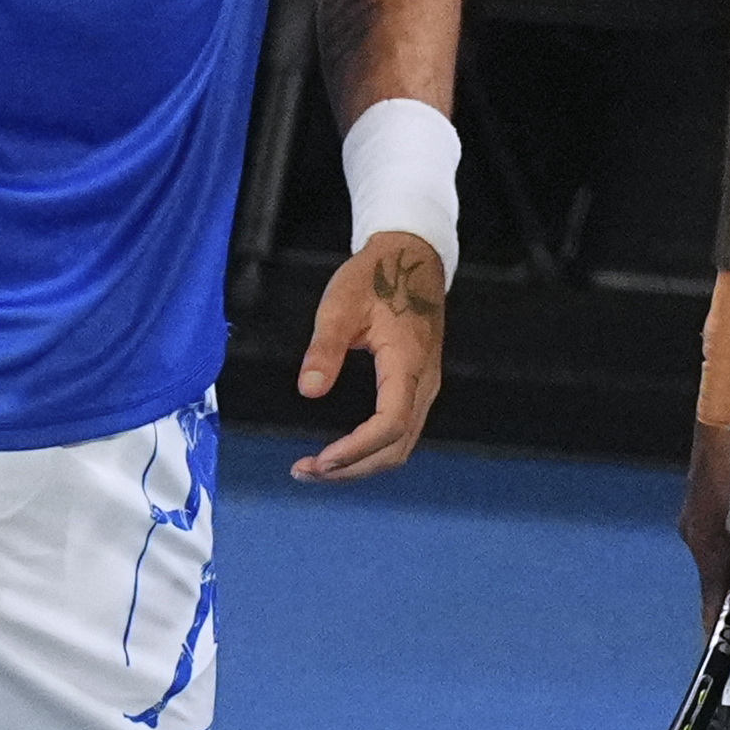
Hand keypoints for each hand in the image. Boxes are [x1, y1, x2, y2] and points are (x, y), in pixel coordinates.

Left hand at [292, 231, 445, 481]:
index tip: (319, 460)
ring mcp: (424, 388)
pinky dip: (371, 450)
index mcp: (407, 364)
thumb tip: (309, 391)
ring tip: (317, 467)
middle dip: (351, 468)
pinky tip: (342, 451)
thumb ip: (325, 348)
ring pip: (400, 446)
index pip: (389, 425)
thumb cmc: (376, 276)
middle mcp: (423, 384)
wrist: (413, 258)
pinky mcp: (417, 388)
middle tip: (305, 471)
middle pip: (396, 448)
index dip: (355, 449)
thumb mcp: (341, 304)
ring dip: (360, 464)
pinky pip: (400, 433)